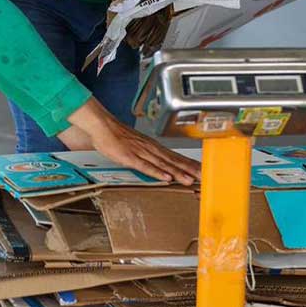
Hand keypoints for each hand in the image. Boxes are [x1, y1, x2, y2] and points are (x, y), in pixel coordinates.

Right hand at [65, 99, 199, 183]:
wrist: (102, 126)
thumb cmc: (117, 136)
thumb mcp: (135, 146)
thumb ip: (147, 155)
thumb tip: (157, 164)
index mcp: (153, 147)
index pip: (175, 156)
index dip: (189, 164)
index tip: (201, 170)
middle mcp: (150, 149)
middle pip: (173, 160)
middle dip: (189, 169)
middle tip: (203, 177)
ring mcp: (141, 153)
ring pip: (162, 164)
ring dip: (177, 172)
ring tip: (189, 180)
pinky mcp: (130, 157)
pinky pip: (146, 166)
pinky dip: (157, 172)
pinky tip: (166, 178)